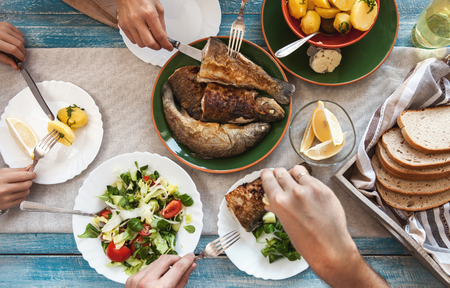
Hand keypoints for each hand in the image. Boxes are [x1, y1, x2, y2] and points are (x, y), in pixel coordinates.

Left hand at [0, 22, 25, 69]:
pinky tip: (16, 42)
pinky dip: (21, 39)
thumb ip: (5, 60)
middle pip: (19, 44)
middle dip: (23, 52)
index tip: (22, 60)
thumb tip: (16, 66)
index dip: (20, 56)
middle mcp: (1, 33)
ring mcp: (4, 27)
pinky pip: (20, 34)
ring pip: (21, 39)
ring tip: (18, 49)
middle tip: (21, 56)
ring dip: (22, 46)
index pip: (13, 49)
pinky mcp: (7, 24)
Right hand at [0, 166, 34, 209]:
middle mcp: (4, 189)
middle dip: (29, 181)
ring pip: (26, 192)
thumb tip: (29, 168)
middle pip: (26, 185)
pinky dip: (21, 195)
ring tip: (18, 187)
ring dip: (25, 188)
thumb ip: (17, 170)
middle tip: (27, 180)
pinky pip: (22, 199)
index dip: (31, 174)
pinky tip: (15, 193)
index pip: (23, 176)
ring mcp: (5, 198)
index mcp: (3, 179)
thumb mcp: (3, 173)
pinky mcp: (7, 205)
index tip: (33, 174)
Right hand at [116, 0, 172, 50]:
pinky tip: (142, 33)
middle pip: (149, 43)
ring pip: (141, 44)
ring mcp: (128, 23)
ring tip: (151, 36)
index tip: (169, 47)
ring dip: (148, 43)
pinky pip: (133, 40)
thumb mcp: (157, 7)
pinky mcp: (122, 26)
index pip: (159, 35)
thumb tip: (165, 37)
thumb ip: (162, 24)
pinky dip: (140, 40)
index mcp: (148, 13)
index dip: (166, 44)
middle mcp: (137, 19)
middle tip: (161, 45)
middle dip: (157, 47)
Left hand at [125, 253, 196, 287]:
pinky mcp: (132, 278)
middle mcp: (146, 282)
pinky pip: (147, 268)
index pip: (178, 268)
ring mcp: (137, 279)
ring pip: (156, 261)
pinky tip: (157, 279)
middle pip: (166, 259)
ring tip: (169, 273)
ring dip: (165, 264)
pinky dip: (154, 270)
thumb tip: (191, 266)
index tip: (191, 257)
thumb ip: (182, 280)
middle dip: (176, 258)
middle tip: (182, 262)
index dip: (187, 260)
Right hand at [260, 165, 387, 287]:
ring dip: (293, 174)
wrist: (330, 248)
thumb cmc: (306, 242)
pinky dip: (308, 181)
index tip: (267, 175)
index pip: (268, 178)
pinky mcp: (324, 189)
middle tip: (280, 178)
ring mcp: (310, 189)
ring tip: (295, 181)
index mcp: (279, 202)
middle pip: (281, 171)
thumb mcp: (285, 224)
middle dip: (278, 174)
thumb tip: (269, 201)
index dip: (266, 175)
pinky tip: (309, 190)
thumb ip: (277, 208)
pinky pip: (311, 178)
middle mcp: (293, 192)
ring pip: (297, 170)